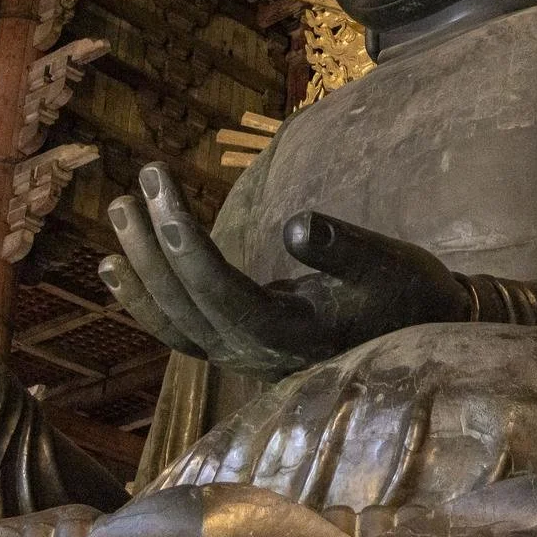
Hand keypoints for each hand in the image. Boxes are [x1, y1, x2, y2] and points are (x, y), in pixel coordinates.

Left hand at [99, 163, 471, 380]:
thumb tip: (299, 225)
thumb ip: (345, 249)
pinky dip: (143, 298)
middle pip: (183, 303)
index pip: (217, 289)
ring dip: (140, 267)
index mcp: (287, 332)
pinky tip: (115, 264)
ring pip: (171, 321)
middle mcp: (253, 353)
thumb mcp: (390, 264)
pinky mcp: (237, 347)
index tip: (159, 186)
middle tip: (138, 181)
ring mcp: (240, 355)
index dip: (182, 241)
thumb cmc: (407, 292)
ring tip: (119, 210)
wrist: (420, 333)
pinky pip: (176, 329)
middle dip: (152, 242)